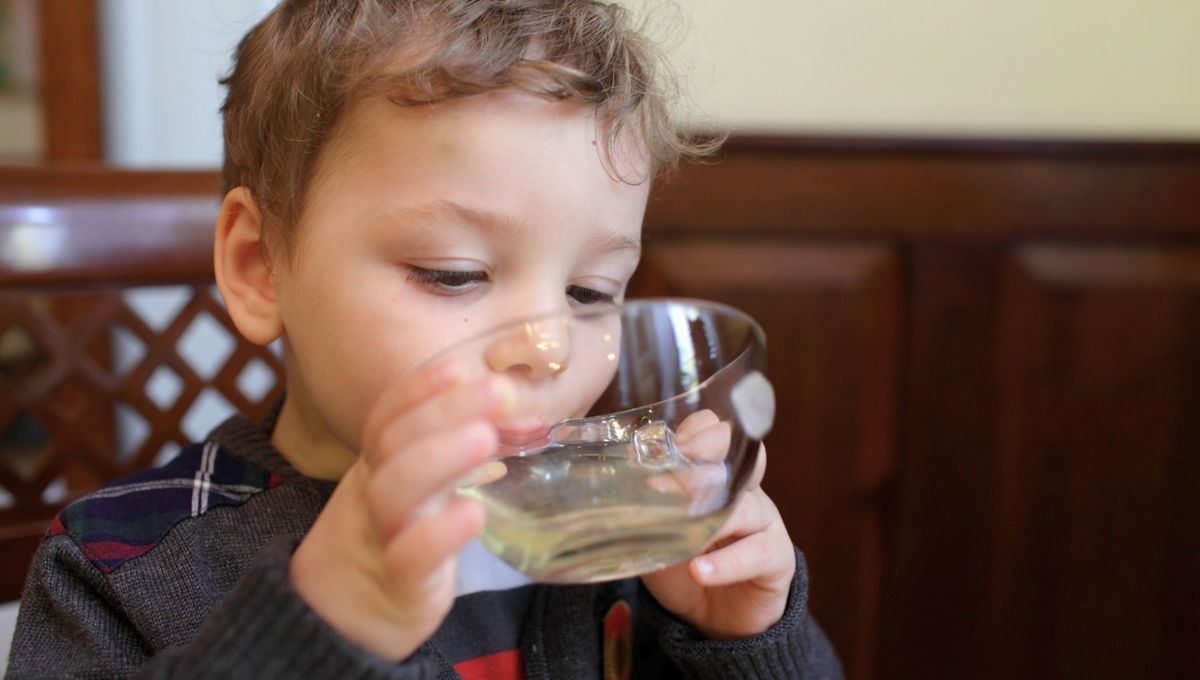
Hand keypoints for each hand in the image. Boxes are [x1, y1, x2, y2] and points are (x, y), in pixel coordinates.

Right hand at [289, 362, 512, 660]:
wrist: (333, 623)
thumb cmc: (384, 544)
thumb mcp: (408, 492)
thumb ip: (444, 455)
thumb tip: (500, 414)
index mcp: (375, 467)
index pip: (386, 418)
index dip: (418, 390)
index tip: (459, 366)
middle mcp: (371, 495)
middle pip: (393, 443)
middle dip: (443, 411)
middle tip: (496, 391)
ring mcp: (379, 538)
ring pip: (395, 493)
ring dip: (441, 458)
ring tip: (486, 437)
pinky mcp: (397, 586)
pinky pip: (408, 557)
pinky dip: (439, 533)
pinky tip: (475, 514)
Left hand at [640, 433, 794, 640]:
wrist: (716, 617)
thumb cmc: (686, 563)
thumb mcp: (657, 532)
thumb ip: (640, 510)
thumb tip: (600, 493)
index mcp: (717, 477)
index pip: (718, 435)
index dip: (698, 431)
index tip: (663, 442)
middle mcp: (745, 492)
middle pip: (741, 458)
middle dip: (709, 454)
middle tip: (669, 471)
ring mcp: (764, 523)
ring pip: (746, 507)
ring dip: (710, 514)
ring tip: (677, 523)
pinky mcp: (776, 559)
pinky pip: (757, 554)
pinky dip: (727, 563)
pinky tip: (699, 570)